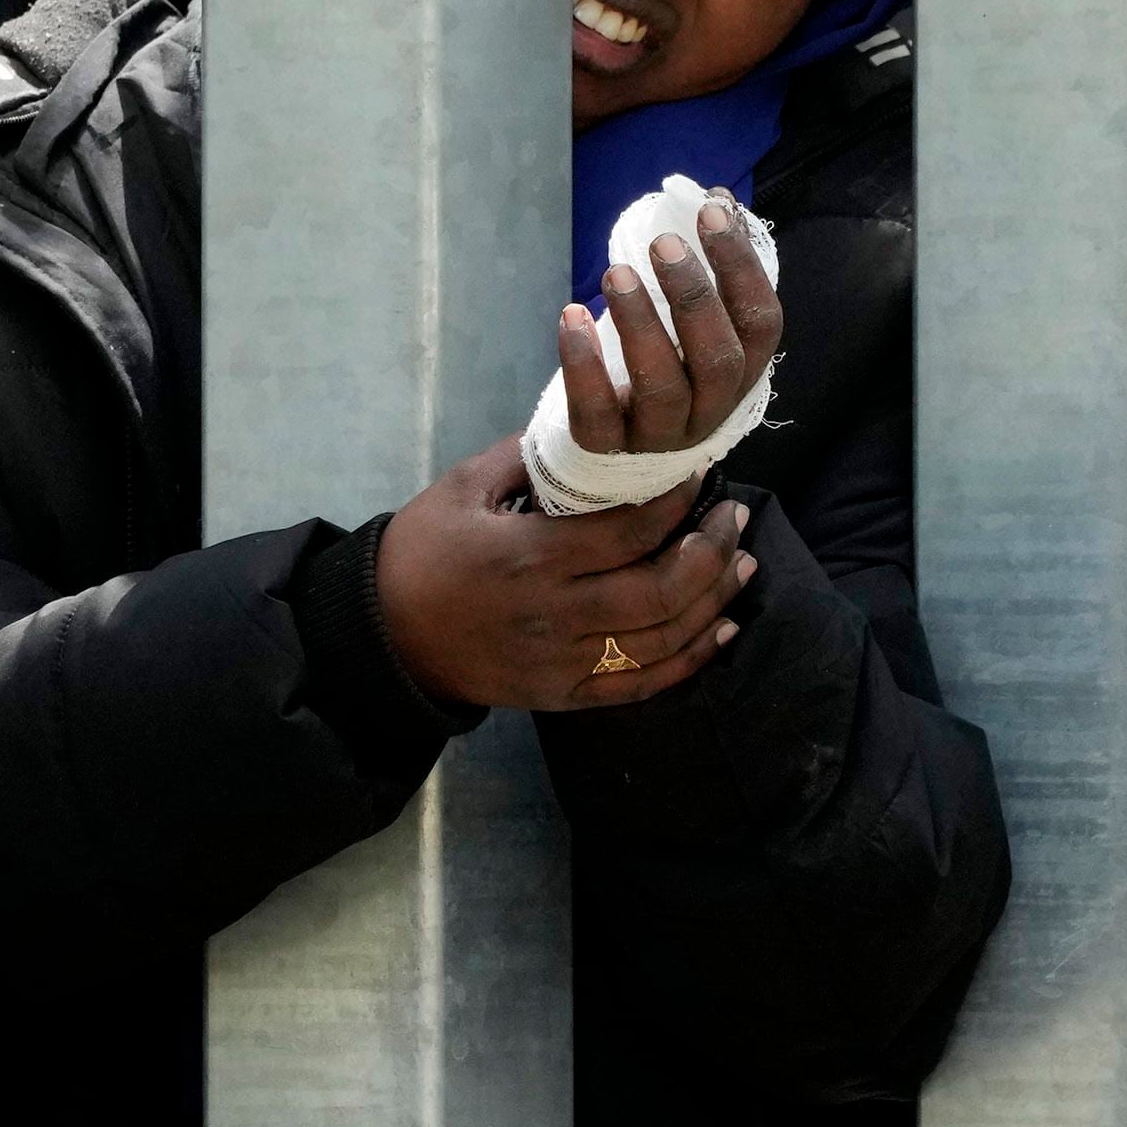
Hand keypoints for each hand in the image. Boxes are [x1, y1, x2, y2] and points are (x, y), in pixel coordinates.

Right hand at [374, 438, 752, 711]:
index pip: (628, 533)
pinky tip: (722, 628)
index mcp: (529, 557)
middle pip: (661, 589)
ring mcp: (564, 662)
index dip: (676, 503)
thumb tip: (594, 432)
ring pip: (664, 638)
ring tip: (742, 564)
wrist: (385, 635)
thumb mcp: (462, 488)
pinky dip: (693, 658)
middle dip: (710, 550)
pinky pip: (645, 684)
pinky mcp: (567, 694)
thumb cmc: (422, 551)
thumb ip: (528, 458)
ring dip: (715, 600)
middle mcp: (555, 615)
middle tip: (733, 517)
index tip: (702, 475)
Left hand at [554, 189, 781, 457]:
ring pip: (661, 385)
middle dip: (693, 295)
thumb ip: (708, 272)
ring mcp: (659, 435)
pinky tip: (570, 315)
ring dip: (639, 322)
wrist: (620, 465)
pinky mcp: (606, 449)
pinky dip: (582, 362)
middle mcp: (709, 409)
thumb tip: (717, 198)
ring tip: (616, 272)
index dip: (740, 267)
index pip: (762, 324)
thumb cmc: (663, 375)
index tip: (711, 213)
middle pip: (717, 357)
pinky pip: (595, 412)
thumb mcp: (693, 331)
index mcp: (742, 375)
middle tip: (663, 243)